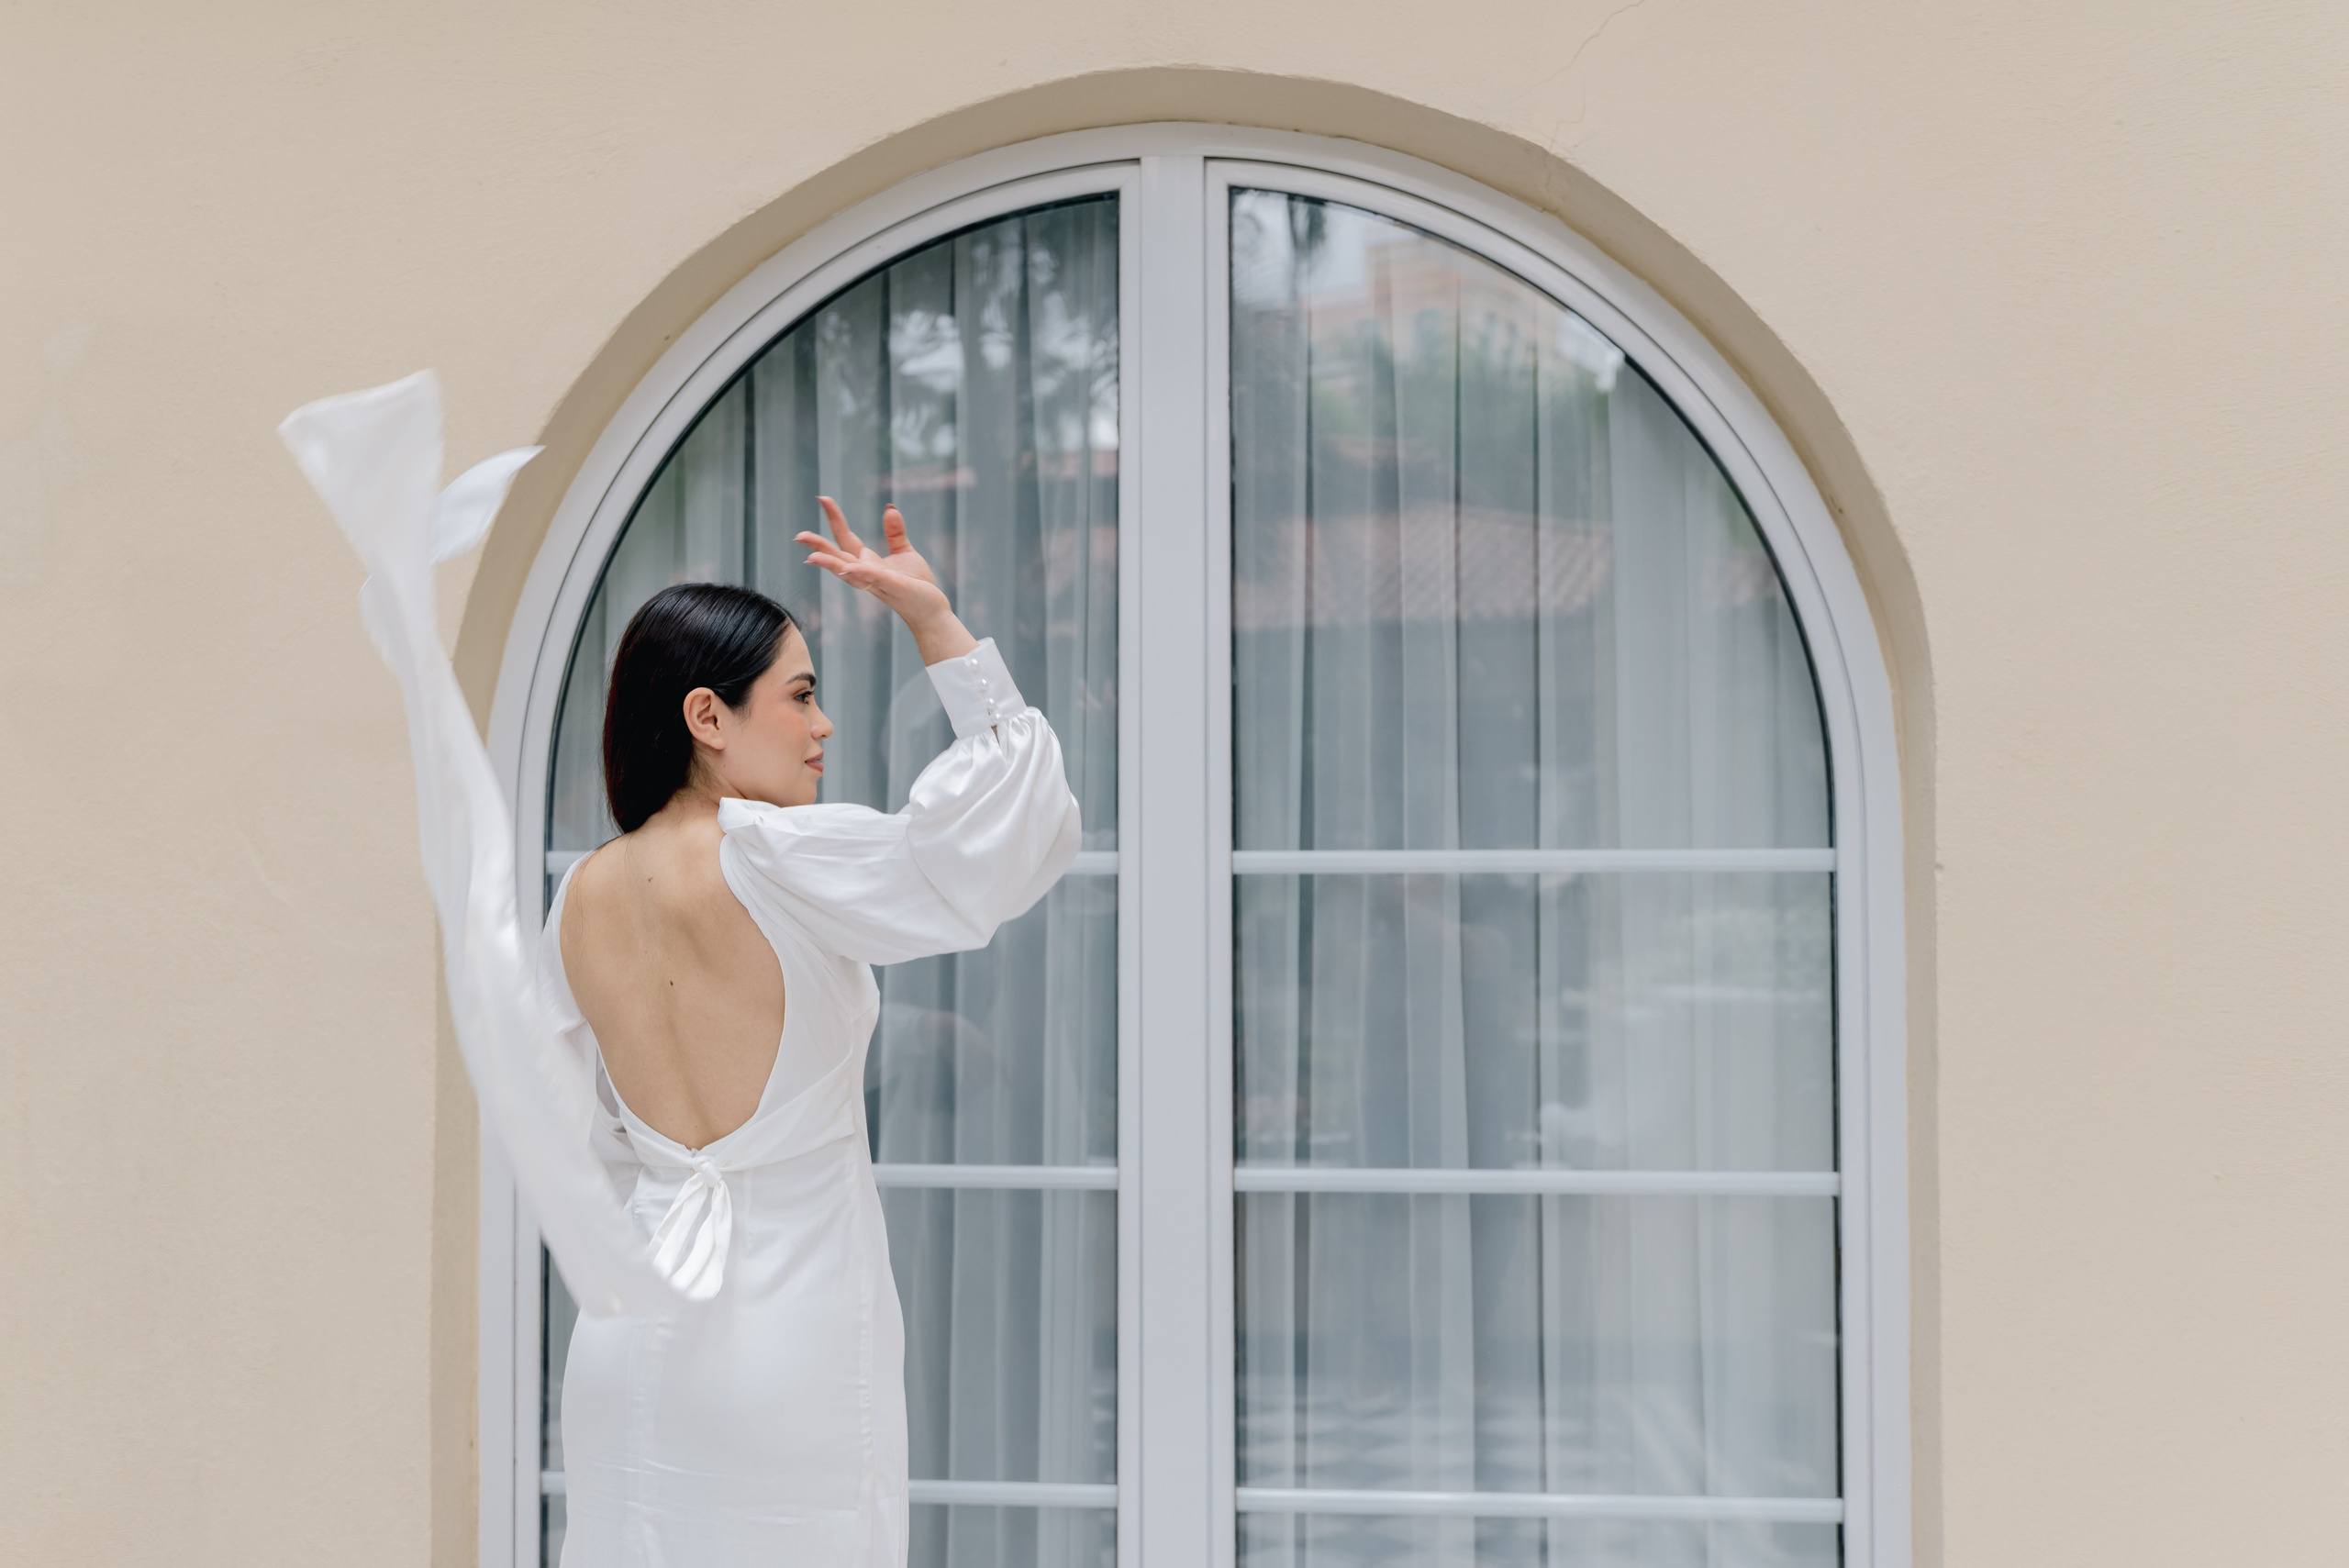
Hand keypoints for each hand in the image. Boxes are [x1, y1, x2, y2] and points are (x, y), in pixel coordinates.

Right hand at [796, 498, 978, 663]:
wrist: (931, 610)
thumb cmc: (916, 585)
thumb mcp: (904, 553)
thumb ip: (894, 533)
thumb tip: (889, 508)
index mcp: (866, 562)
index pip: (845, 538)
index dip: (835, 519)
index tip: (823, 498)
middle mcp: (866, 573)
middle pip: (838, 557)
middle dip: (818, 546)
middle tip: (798, 535)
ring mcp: (877, 581)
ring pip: (849, 572)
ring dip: (831, 565)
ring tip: (812, 557)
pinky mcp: (893, 586)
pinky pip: (874, 578)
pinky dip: (861, 572)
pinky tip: (848, 568)